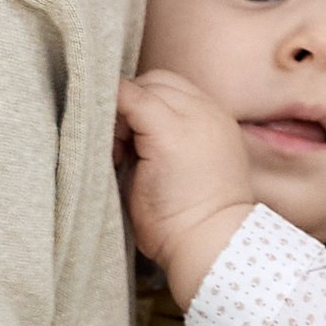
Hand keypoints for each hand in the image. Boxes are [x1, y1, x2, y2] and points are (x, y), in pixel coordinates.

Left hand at [116, 70, 255, 304]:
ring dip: (123, 112)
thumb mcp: (179, 171)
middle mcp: (208, 111)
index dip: (143, 107)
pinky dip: (111, 108)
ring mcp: (191, 116)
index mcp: (214, 123)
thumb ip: (160, 144)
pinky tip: (111, 145)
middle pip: (158, 81)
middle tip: (119, 147)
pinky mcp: (167, 129)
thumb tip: (123, 131)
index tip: (128, 141)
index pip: (172, 91)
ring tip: (118, 154)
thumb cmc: (188, 222)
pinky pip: (128, 96)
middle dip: (132, 104)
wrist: (210, 244)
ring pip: (144, 85)